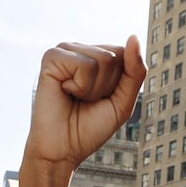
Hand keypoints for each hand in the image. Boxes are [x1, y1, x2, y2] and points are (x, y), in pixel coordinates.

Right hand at [23, 38, 146, 174]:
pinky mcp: (52, 57)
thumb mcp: (122, 102)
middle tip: (87, 101)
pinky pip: (84, 64)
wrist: (63, 149)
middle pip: (116, 56)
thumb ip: (134, 72)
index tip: (103, 99)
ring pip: (103, 59)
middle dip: (108, 86)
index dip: (121, 84)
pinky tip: (65, 92)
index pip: (126, 55)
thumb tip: (134, 37)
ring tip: (76, 97)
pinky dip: (80, 86)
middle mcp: (81, 50)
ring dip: (94, 88)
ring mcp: (65, 51)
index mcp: (97, 57)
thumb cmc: (90, 128)